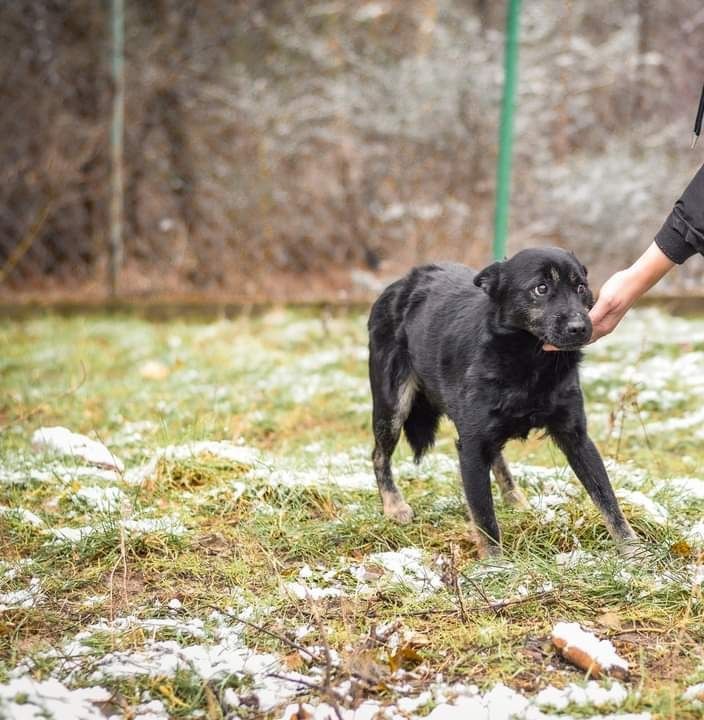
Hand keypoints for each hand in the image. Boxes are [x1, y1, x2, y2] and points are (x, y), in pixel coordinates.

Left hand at [543, 242, 674, 350]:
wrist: (636, 281)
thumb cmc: (621, 289)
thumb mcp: (606, 301)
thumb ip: (595, 315)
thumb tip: (581, 327)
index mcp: (603, 327)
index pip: (579, 341)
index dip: (563, 345)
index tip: (548, 346)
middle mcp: (604, 328)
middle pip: (580, 341)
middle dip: (564, 343)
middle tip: (547, 342)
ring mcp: (605, 323)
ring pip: (584, 334)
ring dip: (570, 336)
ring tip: (555, 335)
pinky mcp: (605, 316)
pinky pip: (588, 326)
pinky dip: (577, 327)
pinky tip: (569, 323)